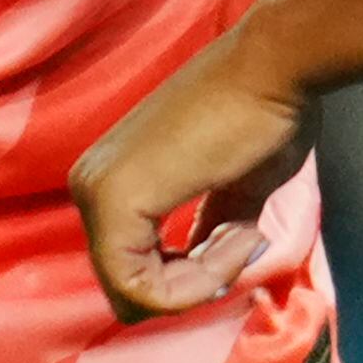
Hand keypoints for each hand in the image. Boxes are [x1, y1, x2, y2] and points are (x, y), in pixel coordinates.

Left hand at [69, 24, 318, 324]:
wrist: (274, 65)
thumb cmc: (262, 116)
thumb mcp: (234, 192)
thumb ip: (208, 233)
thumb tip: (208, 280)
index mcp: (110, 179)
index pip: (137, 275)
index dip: (198, 281)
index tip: (244, 240)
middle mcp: (88, 185)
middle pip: (132, 289)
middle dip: (196, 284)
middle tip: (246, 238)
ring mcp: (94, 191)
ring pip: (136, 296)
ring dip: (202, 281)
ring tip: (245, 232)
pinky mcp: (113, 200)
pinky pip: (142, 289)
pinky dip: (197, 283)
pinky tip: (236, 236)